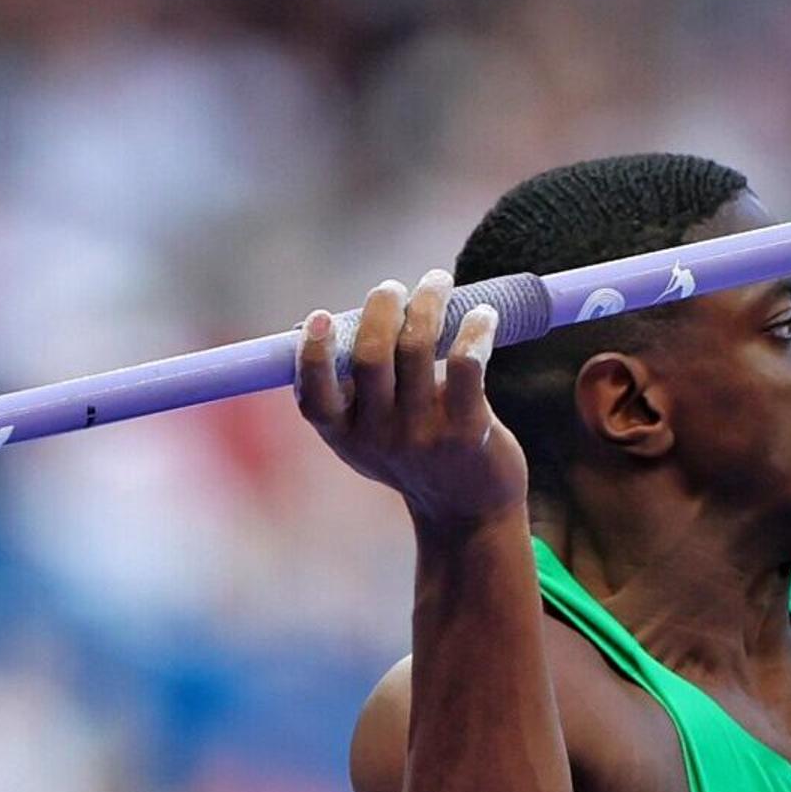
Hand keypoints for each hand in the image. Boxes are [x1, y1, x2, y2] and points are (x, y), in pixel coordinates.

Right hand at [296, 271, 527, 530]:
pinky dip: (474, 329)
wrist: (469, 510)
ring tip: (436, 281)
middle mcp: (380, 437)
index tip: (319, 316)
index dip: (313, 356)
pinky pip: (467, 363)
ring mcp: (424, 434)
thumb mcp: (366, 433)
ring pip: (418, 348)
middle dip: (382, 308)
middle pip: (371, 356)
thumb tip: (306, 325)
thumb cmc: (412, 454)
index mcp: (345, 434)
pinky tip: (484, 315)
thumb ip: (343, 387)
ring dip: (427, 302)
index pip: (314, 398)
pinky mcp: (468, 430)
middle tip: (392, 287)